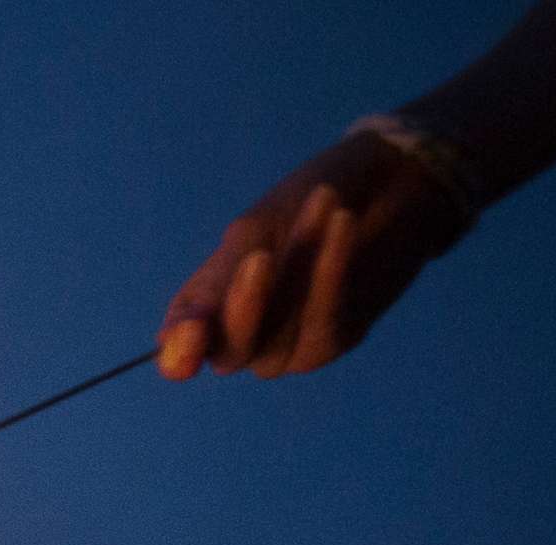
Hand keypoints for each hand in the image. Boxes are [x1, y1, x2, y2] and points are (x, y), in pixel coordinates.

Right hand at [159, 131, 472, 380]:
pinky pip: (325, 319)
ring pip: (282, 333)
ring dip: (300, 264)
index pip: (182, 351)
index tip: (191, 334)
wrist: (389, 182)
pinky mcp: (335, 340)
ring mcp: (289, 348)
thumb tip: (165, 347)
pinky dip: (331, 270)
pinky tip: (341, 224)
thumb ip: (214, 290)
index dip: (182, 350)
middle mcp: (244, 342)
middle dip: (246, 305)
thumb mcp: (251, 235)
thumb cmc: (306, 202)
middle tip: (260, 254)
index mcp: (207, 314)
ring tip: (323, 200)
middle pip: (233, 350)